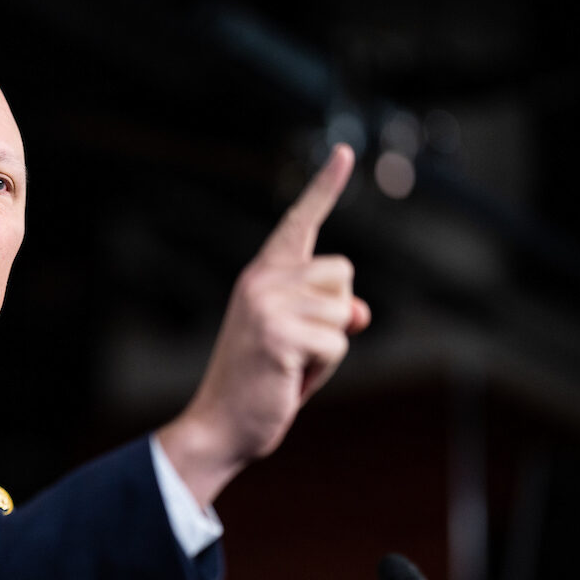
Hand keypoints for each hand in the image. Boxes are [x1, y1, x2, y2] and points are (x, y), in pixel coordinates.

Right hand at [158, 144, 369, 504]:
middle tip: (295, 350)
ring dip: (329, 347)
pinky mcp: (278, 333)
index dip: (325, 187)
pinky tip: (288, 378)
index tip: (346, 153)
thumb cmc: (260, 385)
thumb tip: (360, 312)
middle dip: (334, 315)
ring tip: (291, 366)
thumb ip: (327, 315)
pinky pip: (337, 341)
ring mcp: (267, 304)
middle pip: (342, 273)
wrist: (220, 426)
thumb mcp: (298, 342)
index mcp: (260, 276)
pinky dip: (322, 370)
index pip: (299, 223)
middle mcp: (261, 280)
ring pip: (343, 310)